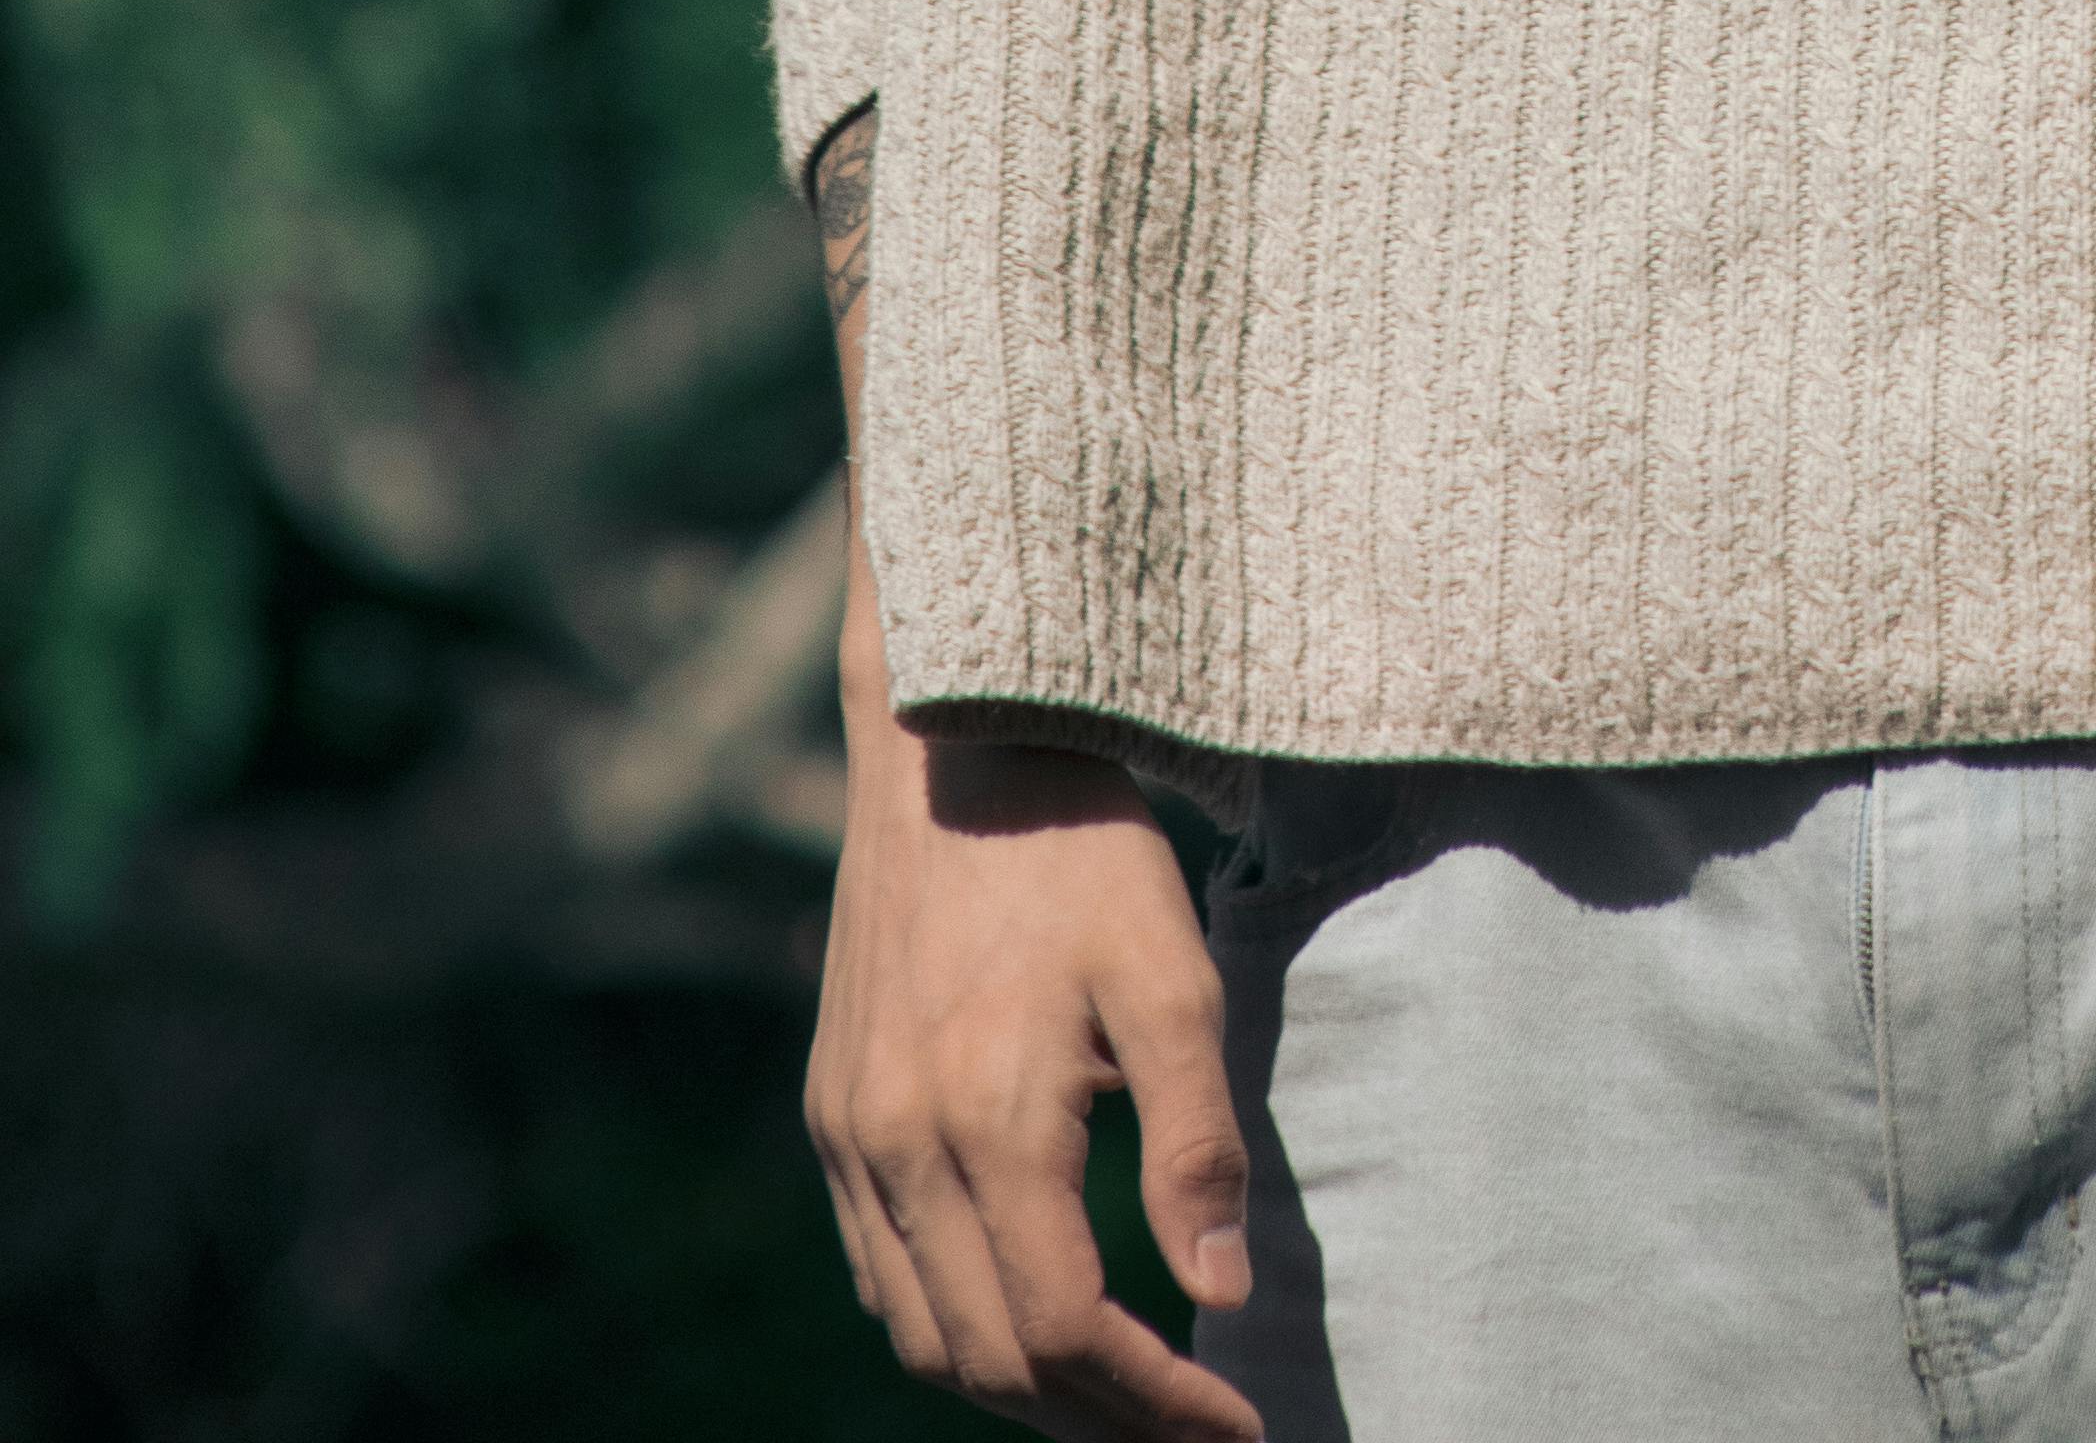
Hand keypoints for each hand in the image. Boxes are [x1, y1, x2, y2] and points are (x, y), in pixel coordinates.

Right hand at [809, 595, 1261, 1437]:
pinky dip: (952, 1330)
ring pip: (924, 1338)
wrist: (953, 745)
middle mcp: (896, 1148)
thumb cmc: (1079, 848)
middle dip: (1100, 1420)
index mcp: (987, 1120)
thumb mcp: (1170, 974)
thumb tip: (1222, 1296)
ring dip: (1021, 1390)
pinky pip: (881, 1277)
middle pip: (991, 1361)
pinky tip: (1024, 1318)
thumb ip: (1195, 1143)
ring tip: (1122, 1397)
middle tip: (1191, 1429)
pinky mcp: (833, 1113)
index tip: (1239, 1427)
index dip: (1159, 1403)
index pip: (1070, 1332)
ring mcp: (849, 1137)